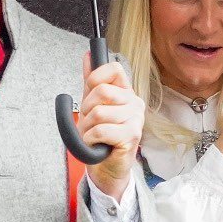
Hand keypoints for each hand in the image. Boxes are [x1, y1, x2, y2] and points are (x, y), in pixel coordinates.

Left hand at [78, 53, 144, 199]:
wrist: (105, 165)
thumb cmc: (100, 135)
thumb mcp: (92, 104)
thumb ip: (90, 81)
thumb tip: (88, 56)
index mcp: (125, 92)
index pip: (114, 68)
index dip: (96, 77)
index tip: (89, 89)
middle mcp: (134, 103)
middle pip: (102, 91)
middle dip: (86, 108)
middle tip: (89, 121)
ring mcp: (136, 119)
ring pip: (99, 113)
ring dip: (87, 128)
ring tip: (92, 135)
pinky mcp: (132, 136)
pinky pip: (101, 130)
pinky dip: (91, 139)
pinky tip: (97, 143)